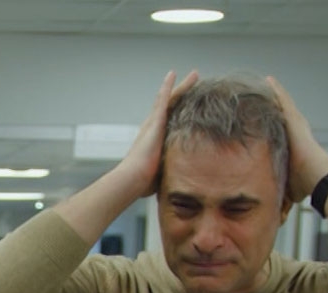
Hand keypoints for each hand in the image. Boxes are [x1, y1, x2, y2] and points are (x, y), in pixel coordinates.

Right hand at [114, 70, 199, 196]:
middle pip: (171, 107)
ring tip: (194, 75)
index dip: (181, 112)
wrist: (132, 180)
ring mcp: (153, 124)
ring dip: (181, 87)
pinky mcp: (154, 122)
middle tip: (195, 82)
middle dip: (183, 95)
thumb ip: (173, 172)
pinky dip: (168, 87)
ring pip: (169, 100)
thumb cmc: (143, 184)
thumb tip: (183, 184)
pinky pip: (162, 99)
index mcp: (155, 141)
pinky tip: (174, 74)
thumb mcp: (164, 174)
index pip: (171, 122)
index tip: (191, 105)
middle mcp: (152, 128)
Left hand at [267, 77, 327, 204]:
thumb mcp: (285, 184)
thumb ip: (277, 189)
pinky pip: (284, 102)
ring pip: (282, 105)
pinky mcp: (295, 121)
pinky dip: (277, 92)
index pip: (280, 131)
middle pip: (281, 114)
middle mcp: (296, 132)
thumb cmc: (307, 185)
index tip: (260, 116)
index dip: (272, 123)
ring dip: (273, 94)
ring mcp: (297, 125)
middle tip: (257, 92)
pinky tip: (268, 80)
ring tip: (262, 82)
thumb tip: (271, 211)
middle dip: (271, 104)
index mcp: (293, 145)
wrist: (320, 179)